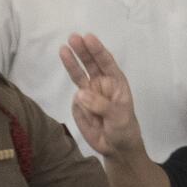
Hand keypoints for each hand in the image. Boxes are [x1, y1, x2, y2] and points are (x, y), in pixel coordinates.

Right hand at [59, 33, 143, 156]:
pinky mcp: (78, 105)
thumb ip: (101, 105)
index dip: (97, 50)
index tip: (89, 38)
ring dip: (71, 63)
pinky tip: (92, 120)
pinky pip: (75, 102)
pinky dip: (80, 107)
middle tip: (73, 37)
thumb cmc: (124, 130)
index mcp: (116, 83)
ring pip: (78, 75)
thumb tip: (79, 93)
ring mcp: (88, 94)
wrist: (115, 149)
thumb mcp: (119, 117)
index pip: (106, 63)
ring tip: (63, 49)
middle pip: (90, 64)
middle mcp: (101, 84)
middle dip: (82, 51)